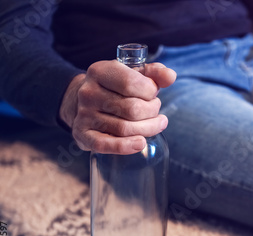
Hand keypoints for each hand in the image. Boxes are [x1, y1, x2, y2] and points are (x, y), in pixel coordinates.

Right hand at [59, 60, 176, 154]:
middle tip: (155, 111)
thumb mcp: (133, 74)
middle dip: (152, 112)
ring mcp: (84, 115)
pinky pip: (105, 145)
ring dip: (147, 129)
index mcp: (100, 71)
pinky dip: (125, 146)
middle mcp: (88, 92)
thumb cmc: (116, 88)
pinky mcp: (83, 134)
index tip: (153, 94)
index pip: (132, 83)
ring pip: (125, 128)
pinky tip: (140, 144)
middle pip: (132, 109)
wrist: (82, 102)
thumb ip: (154, 73)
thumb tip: (170, 76)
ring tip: (155, 124)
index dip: (150, 91)